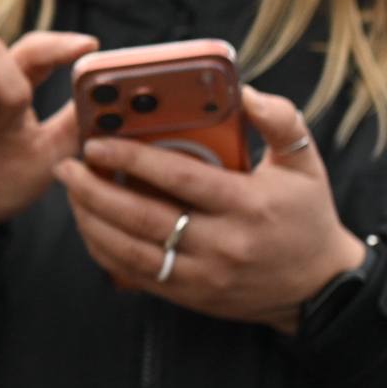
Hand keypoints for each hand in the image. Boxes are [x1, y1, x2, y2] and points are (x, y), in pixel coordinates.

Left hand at [54, 89, 364, 332]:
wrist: (319, 287)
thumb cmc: (307, 215)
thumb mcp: (306, 163)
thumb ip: (279, 121)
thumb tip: (247, 91)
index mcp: (248, 205)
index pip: (179, 178)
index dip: (133, 159)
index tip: (97, 142)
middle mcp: (222, 244)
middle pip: (143, 217)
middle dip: (95, 190)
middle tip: (67, 165)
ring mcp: (204, 276)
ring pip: (131, 250)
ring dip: (92, 221)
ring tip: (70, 192)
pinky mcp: (191, 296)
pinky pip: (135, 275)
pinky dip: (105, 251)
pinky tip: (89, 226)